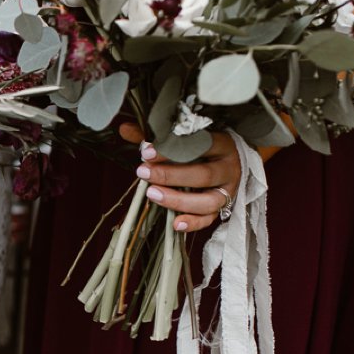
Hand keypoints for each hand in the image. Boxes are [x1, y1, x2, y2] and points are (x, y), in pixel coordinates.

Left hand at [119, 122, 240, 232]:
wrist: (228, 161)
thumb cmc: (202, 148)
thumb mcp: (184, 137)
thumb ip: (157, 135)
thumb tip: (124, 129)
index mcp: (223, 145)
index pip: (201, 145)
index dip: (173, 149)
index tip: (146, 151)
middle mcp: (229, 169)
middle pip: (203, 175)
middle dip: (170, 175)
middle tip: (143, 172)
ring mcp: (228, 191)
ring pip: (207, 201)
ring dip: (178, 200)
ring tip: (152, 194)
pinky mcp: (223, 208)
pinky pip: (209, 219)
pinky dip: (193, 223)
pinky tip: (175, 224)